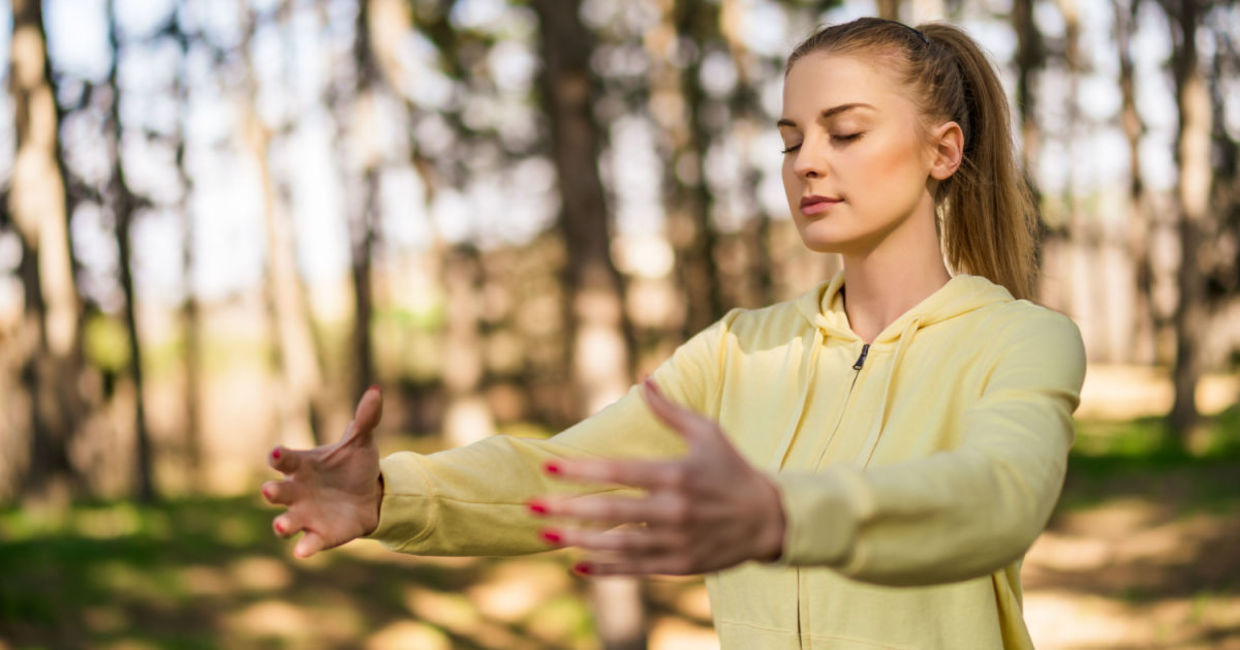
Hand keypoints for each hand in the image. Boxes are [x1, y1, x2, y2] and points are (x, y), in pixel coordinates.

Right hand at [261, 386, 384, 557]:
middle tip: (270, 491)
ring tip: (282, 526)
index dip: (279, 457)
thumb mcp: (362, 442)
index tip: (276, 453)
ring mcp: (306, 515)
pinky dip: (306, 547)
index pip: (285, 461)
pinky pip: (310, 542)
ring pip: (287, 522)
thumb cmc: (356, 465)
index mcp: (303, 466)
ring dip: (282, 525)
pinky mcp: (320, 536)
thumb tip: (377, 391)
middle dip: (273, 492)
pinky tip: (303, 551)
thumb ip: (365, 419)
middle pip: (278, 492)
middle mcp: (297, 492)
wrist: (372, 496)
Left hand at [529, 378, 786, 575]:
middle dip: (568, 509)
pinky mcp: (679, 564)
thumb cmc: (733, 469)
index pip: (619, 472)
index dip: (581, 470)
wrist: (768, 519)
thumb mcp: (708, 433)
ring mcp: (676, 541)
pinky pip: (635, 569)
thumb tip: (644, 379)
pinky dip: (605, 570)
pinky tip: (578, 565)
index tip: (549, 466)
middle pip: (611, 512)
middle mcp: (674, 511)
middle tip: (532, 504)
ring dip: (578, 541)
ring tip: (546, 534)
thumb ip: (670, 411)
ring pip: (618, 545)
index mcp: (677, 475)